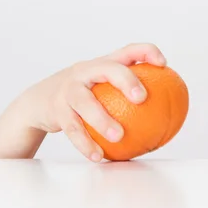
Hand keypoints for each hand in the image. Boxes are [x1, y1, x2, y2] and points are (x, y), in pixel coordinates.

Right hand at [25, 43, 166, 161]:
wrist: (38, 101)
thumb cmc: (84, 95)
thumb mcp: (103, 88)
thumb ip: (130, 97)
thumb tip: (169, 116)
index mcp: (103, 64)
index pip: (128, 51)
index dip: (146, 52)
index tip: (163, 65)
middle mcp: (86, 71)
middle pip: (108, 68)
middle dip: (126, 79)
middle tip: (142, 98)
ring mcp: (69, 88)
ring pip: (85, 102)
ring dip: (101, 120)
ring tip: (119, 136)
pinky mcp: (56, 108)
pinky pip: (72, 128)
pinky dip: (85, 143)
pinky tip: (99, 156)